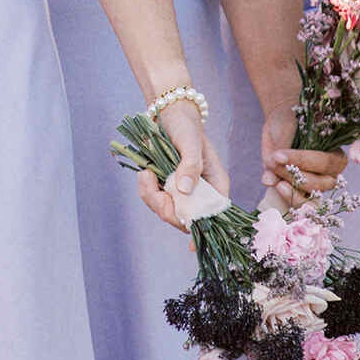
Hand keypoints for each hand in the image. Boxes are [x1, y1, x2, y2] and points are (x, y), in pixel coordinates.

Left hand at [137, 101, 230, 230]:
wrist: (168, 114)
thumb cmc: (186, 125)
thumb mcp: (190, 142)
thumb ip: (190, 165)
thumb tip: (185, 191)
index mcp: (215, 184)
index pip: (213, 214)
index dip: (203, 230)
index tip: (191, 246)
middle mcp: (200, 192)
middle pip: (186, 218)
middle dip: (167, 209)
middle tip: (156, 189)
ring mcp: (182, 192)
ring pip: (166, 211)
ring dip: (152, 197)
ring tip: (146, 175)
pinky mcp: (166, 188)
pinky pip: (154, 200)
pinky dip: (145, 190)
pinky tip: (144, 173)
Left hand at [260, 102, 347, 205]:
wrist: (281, 125)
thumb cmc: (291, 122)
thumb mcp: (288, 128)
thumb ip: (282, 151)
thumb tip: (270, 178)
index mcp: (336, 154)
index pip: (325, 162)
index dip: (303, 161)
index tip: (279, 155)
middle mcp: (330, 173)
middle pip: (321, 183)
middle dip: (295, 175)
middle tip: (274, 162)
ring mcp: (316, 186)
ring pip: (311, 197)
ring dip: (292, 190)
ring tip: (276, 180)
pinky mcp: (300, 192)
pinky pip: (300, 204)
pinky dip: (288, 199)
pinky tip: (276, 187)